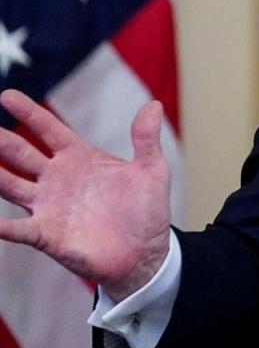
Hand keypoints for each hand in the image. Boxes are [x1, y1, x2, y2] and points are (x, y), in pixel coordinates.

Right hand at [0, 88, 171, 301]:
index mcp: (79, 157)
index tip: (7, 95)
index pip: (49, 129)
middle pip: (21, 154)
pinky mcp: (47, 235)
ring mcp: (48, 206)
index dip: (29, 112)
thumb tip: (153, 105)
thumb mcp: (151, 170)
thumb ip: (146, 139)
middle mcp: (57, 179)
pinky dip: (1, 225)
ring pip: (10, 186)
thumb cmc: (146, 209)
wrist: (146, 252)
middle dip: (2, 140)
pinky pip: (17, 228)